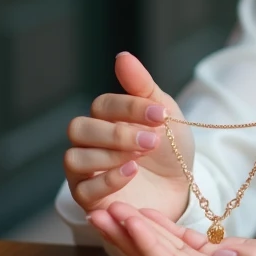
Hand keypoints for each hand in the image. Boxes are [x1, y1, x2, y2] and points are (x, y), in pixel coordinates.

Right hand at [64, 52, 193, 221]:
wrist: (180, 186)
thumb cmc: (168, 147)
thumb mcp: (162, 113)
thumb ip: (141, 86)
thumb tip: (122, 56)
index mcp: (104, 118)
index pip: (102, 105)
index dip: (129, 107)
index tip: (161, 113)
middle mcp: (88, 142)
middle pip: (79, 129)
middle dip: (116, 133)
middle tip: (150, 139)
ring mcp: (85, 172)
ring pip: (74, 158)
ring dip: (109, 155)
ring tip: (141, 156)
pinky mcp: (90, 200)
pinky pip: (83, 190)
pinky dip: (107, 179)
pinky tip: (132, 171)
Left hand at [89, 201, 255, 255]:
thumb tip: (221, 255)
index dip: (148, 245)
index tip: (126, 216)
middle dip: (130, 238)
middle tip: (98, 209)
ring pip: (174, 255)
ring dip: (144, 233)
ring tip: (114, 208)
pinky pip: (193, 249)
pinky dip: (171, 233)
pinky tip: (153, 218)